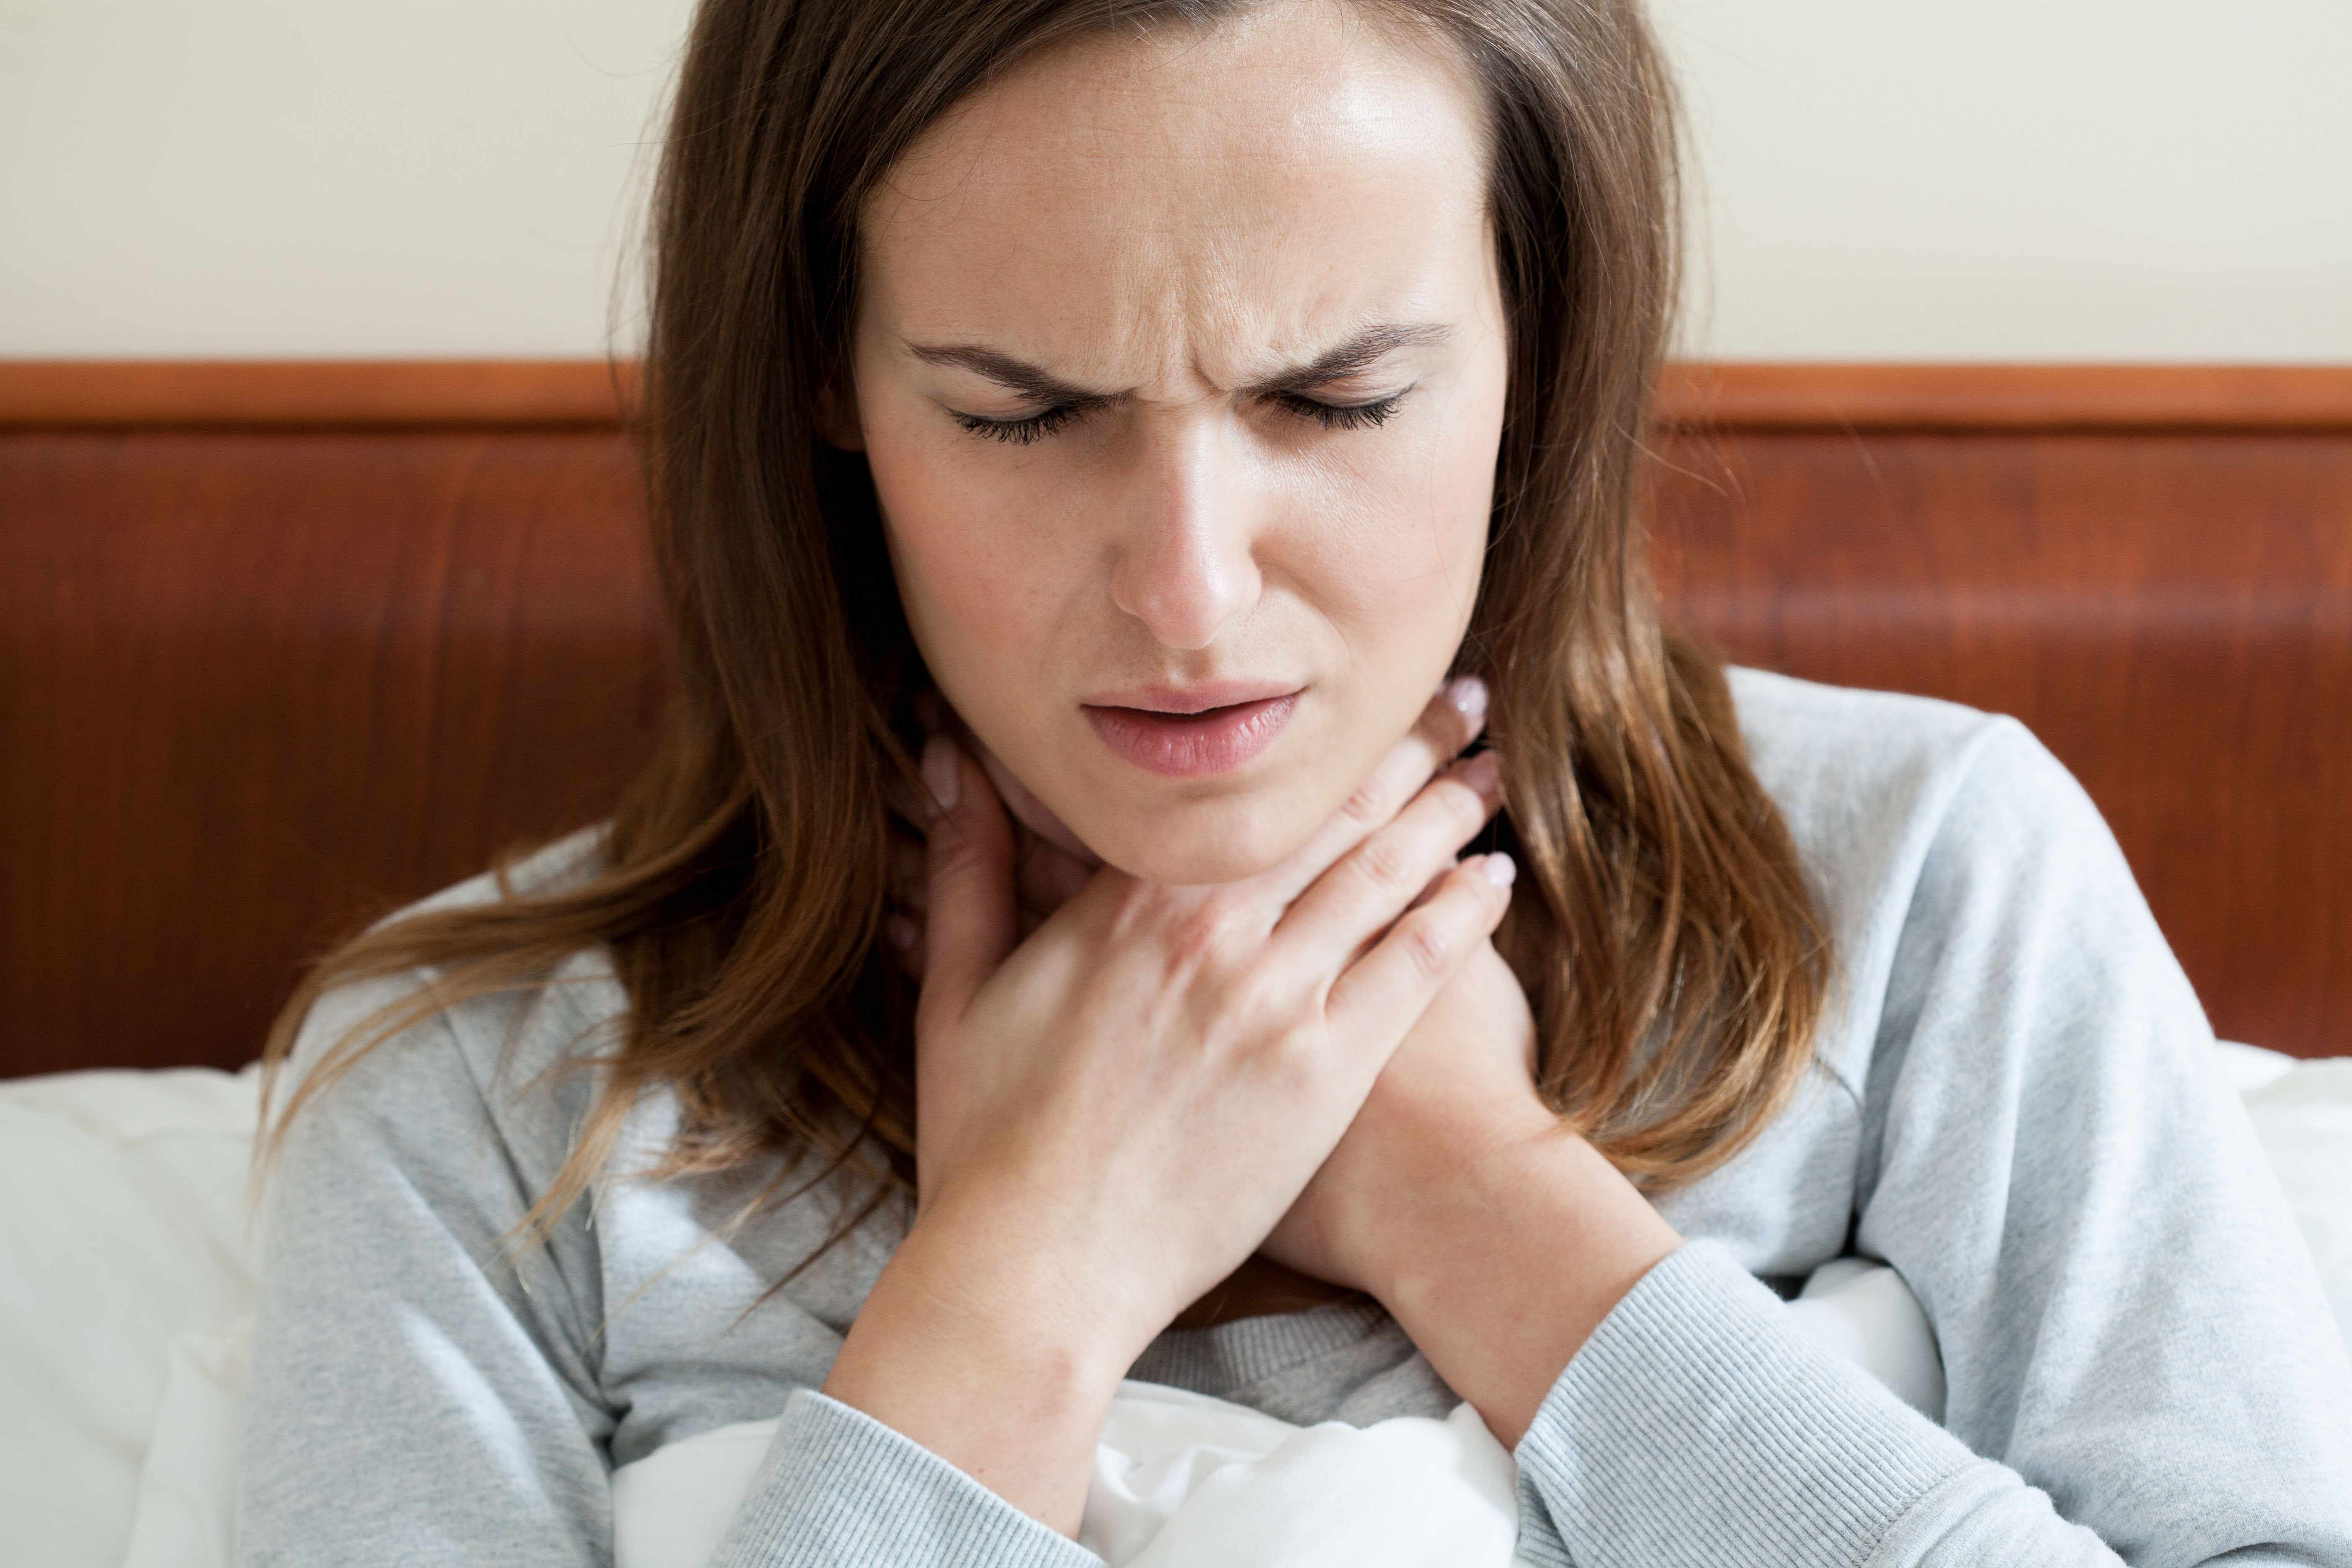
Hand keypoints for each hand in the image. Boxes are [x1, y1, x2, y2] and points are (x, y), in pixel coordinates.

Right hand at [900, 680, 1506, 1356]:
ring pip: (1384, 873)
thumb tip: (944, 758)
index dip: (1312, 734)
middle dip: (1405, 747)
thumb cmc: (988, 1141)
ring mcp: (1275, 998)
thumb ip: (969, 866)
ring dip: (1446, 812)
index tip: (1356, 690)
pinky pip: (1413, 967)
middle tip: (1463, 698)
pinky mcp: (1324, 1072)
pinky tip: (1495, 877)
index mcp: (1128, 900)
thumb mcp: (956, 992)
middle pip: (1331, 811)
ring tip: (1493, 768)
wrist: (1040, 1267)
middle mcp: (1213, 929)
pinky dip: (1460, 913)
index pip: (1239, 787)